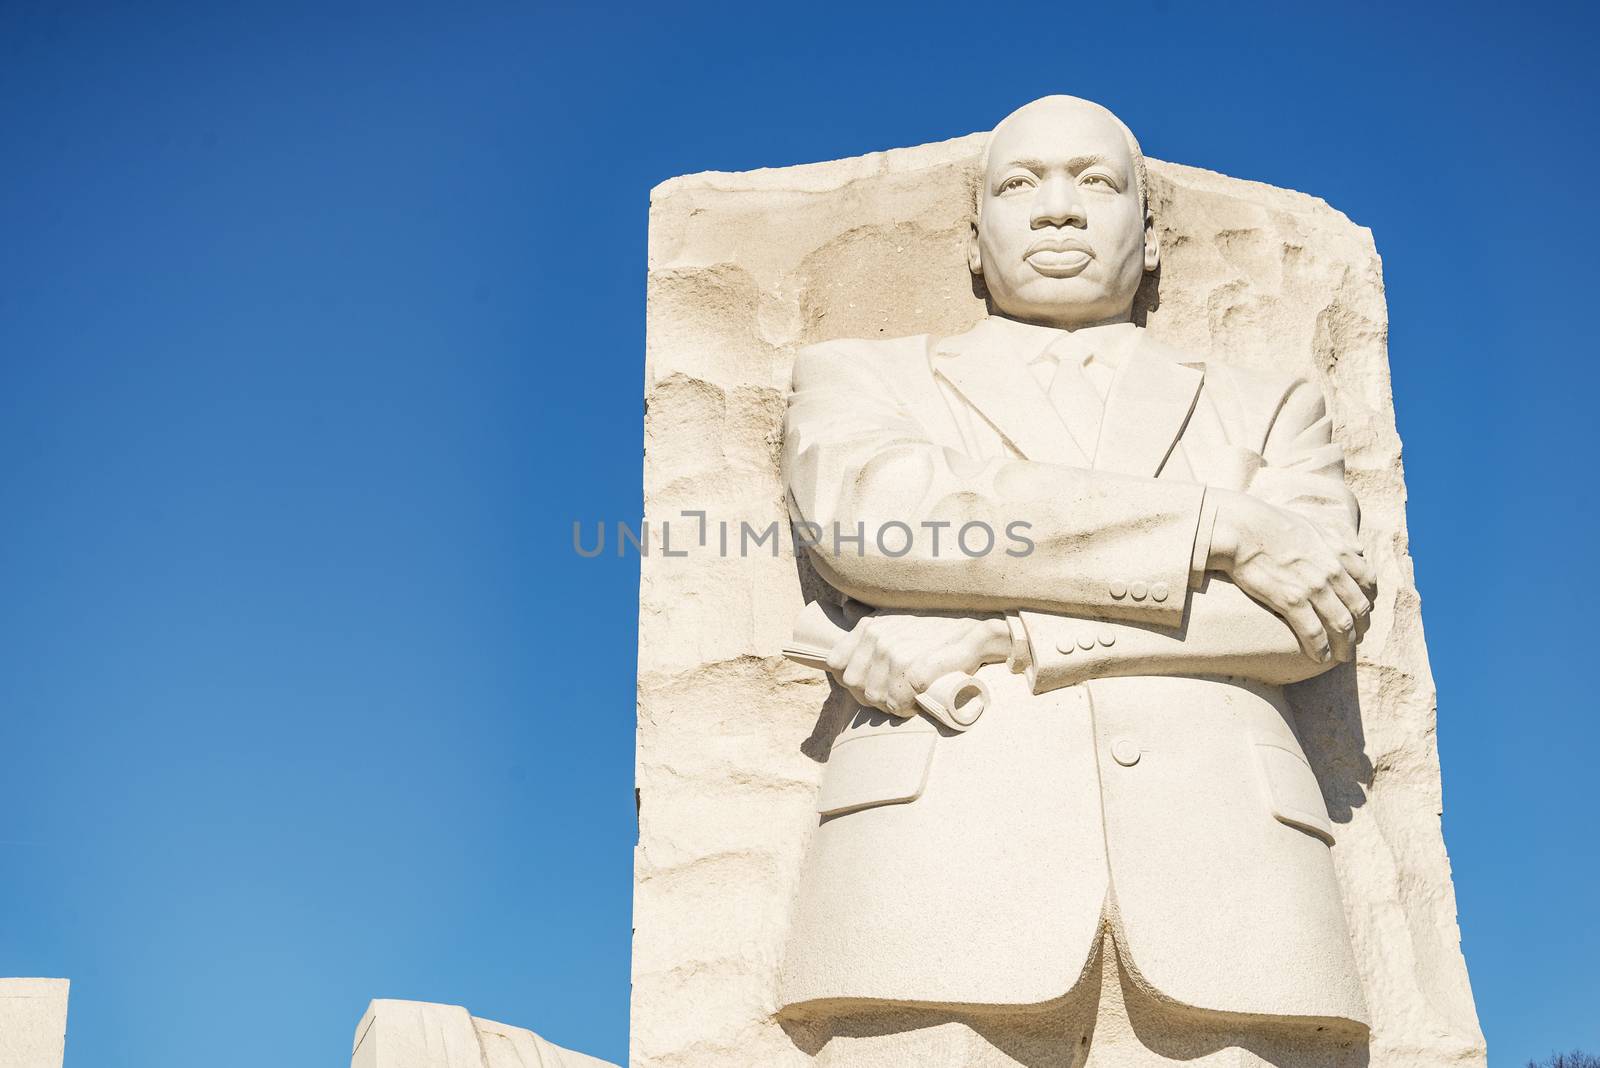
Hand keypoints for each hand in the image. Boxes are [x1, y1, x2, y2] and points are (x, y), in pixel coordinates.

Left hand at [826, 613, 1011, 717]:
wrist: (976, 632)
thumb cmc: (936, 628)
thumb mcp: (898, 615)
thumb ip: (871, 617)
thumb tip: (846, 607)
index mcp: (870, 627)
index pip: (837, 665)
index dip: (852, 680)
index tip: (873, 683)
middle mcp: (879, 638)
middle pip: (855, 686)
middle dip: (871, 696)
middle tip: (894, 696)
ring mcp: (897, 654)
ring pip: (875, 697)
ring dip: (890, 705)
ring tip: (908, 699)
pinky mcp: (916, 671)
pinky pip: (896, 702)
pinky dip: (904, 708)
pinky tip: (916, 704)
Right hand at [1207, 490, 1375, 663]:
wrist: (1241, 529)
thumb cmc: (1270, 523)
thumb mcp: (1312, 524)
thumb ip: (1338, 538)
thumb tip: (1360, 549)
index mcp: (1338, 552)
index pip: (1368, 582)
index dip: (1369, 601)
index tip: (1363, 612)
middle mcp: (1332, 572)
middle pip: (1358, 608)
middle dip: (1360, 629)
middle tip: (1355, 641)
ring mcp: (1313, 588)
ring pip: (1341, 624)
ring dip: (1345, 645)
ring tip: (1342, 657)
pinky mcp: (1291, 601)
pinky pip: (1313, 632)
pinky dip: (1320, 648)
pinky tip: (1320, 658)